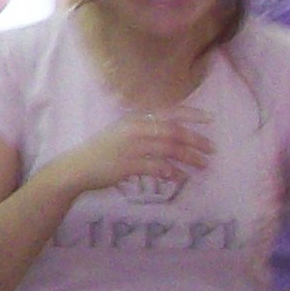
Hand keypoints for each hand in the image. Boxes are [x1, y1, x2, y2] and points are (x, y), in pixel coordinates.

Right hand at [57, 108, 210, 198]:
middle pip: (173, 131)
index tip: (211, 119)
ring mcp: (131, 146)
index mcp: (134, 118)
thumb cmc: (101, 150)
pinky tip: (182, 178)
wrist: (77, 167)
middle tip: (212, 149)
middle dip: (196, 140)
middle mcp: (134, 128)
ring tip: (203, 165)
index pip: (169, 112)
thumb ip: (144, 129)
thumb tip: (171, 134)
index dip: (192, 114)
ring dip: (189, 157)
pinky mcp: (129, 165)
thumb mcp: (121, 131)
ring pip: (169, 149)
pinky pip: (158, 167)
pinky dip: (173, 173)